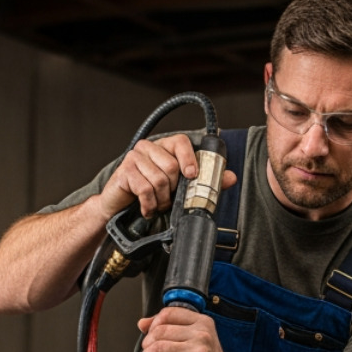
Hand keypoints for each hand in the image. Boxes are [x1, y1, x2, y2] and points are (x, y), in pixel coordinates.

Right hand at [99, 135, 237, 219]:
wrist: (120, 209)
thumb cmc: (151, 195)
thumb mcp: (180, 189)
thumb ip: (205, 182)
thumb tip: (231, 177)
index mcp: (164, 147)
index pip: (181, 141)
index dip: (190, 158)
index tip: (192, 175)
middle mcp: (149, 147)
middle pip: (172, 166)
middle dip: (173, 190)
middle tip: (168, 199)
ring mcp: (134, 157)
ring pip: (160, 179)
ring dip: (161, 200)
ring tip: (157, 204)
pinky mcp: (124, 171)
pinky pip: (145, 189)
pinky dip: (149, 204)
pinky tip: (147, 208)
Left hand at [138, 307, 243, 351]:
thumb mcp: (195, 342)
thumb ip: (171, 329)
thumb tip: (142, 323)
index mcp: (203, 323)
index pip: (168, 313)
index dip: (153, 324)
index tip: (151, 336)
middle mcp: (203, 334)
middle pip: (160, 331)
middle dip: (147, 344)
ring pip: (158, 347)